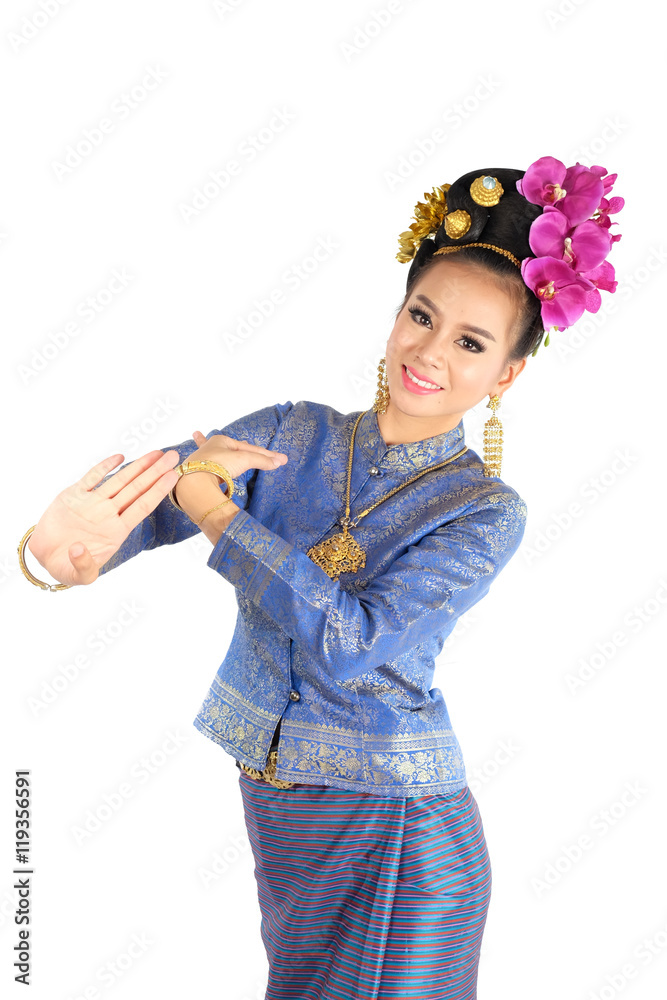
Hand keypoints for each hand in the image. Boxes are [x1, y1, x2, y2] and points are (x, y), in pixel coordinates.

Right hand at [27, 449, 181, 586]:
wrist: (46, 555)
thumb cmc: (68, 566)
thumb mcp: (79, 576)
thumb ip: (82, 566)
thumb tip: (78, 550)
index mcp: (116, 531)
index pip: (142, 507)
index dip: (158, 491)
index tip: (172, 476)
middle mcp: (108, 514)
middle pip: (136, 489)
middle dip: (155, 472)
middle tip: (173, 456)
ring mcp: (93, 503)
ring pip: (119, 480)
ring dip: (138, 466)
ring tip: (157, 453)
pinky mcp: (74, 495)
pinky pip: (92, 477)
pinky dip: (105, 466)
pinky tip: (120, 457)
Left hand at [188, 430, 287, 478]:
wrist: (195, 481)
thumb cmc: (217, 464)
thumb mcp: (244, 460)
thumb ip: (261, 460)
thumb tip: (279, 462)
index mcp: (221, 440)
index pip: (249, 448)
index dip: (265, 454)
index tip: (280, 460)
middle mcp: (211, 447)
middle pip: (233, 449)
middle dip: (239, 447)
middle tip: (246, 444)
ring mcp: (204, 460)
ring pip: (219, 456)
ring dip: (223, 453)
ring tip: (221, 445)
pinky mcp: (200, 473)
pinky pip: (209, 467)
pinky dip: (211, 464)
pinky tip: (204, 461)